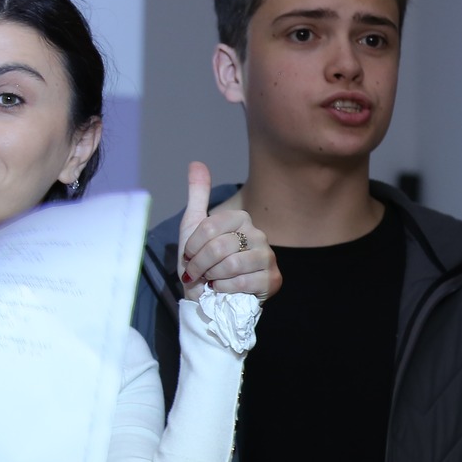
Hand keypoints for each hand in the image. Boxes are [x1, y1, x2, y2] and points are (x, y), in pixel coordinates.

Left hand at [178, 161, 280, 299]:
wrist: (210, 298)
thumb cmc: (203, 262)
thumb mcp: (194, 226)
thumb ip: (198, 195)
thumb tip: (196, 163)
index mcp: (240, 218)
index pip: (210, 226)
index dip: (193, 245)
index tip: (189, 255)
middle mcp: (258, 234)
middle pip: (219, 246)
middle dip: (200, 264)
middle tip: (196, 273)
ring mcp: (268, 257)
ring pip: (231, 264)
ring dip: (212, 276)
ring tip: (210, 279)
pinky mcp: (272, 279)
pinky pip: (243, 282)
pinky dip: (224, 288)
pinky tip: (222, 289)